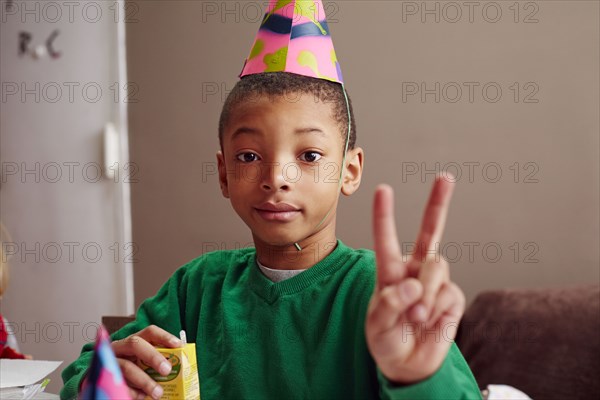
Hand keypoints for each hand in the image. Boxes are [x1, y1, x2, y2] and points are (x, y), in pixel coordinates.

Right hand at [110, 325, 181, 399]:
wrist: (104, 382)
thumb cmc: (131, 371)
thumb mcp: (143, 363)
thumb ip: (157, 361)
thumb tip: (180, 367)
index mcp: (134, 341)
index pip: (149, 332)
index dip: (164, 336)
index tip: (178, 345)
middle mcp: (120, 347)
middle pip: (136, 344)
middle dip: (153, 356)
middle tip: (167, 370)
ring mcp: (110, 361)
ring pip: (127, 367)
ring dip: (145, 381)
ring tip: (158, 393)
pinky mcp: (103, 377)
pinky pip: (119, 383)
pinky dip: (132, 392)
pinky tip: (141, 396)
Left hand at [365, 175, 465, 383]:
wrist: (408, 365)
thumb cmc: (387, 340)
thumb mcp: (377, 326)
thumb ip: (391, 304)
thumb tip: (412, 284)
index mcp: (390, 272)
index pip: (387, 239)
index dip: (385, 215)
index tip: (383, 189)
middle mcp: (414, 271)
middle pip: (430, 232)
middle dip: (438, 204)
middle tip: (446, 177)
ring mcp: (435, 283)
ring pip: (438, 267)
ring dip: (426, 292)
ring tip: (417, 316)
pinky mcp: (452, 298)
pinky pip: (449, 293)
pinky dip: (438, 309)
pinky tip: (430, 321)